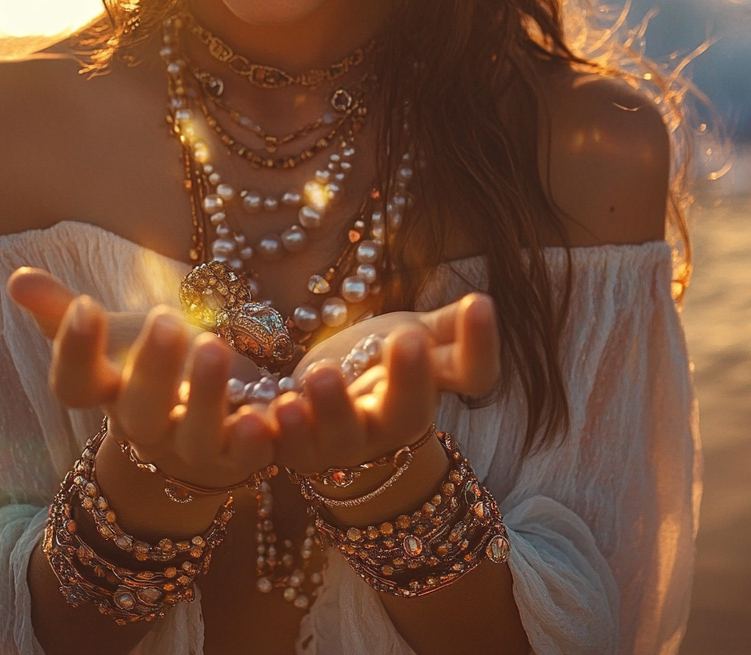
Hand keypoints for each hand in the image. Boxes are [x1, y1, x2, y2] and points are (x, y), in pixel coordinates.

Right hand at [7, 267, 274, 491]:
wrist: (199, 441)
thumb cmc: (152, 374)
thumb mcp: (117, 339)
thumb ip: (68, 313)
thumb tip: (17, 278)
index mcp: (111, 395)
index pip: (75, 386)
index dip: (74, 352)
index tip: (87, 306)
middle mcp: (147, 429)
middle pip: (139, 410)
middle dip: (151, 367)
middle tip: (165, 319)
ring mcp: (193, 451)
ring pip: (197, 436)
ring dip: (207, 395)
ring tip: (215, 345)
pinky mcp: (241, 461)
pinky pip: (251, 455)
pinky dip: (261, 436)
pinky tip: (275, 408)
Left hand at [272, 293, 499, 475]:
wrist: (321, 413)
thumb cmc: (373, 364)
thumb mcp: (410, 337)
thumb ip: (447, 325)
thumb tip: (482, 301)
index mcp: (423, 389)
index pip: (469, 375)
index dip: (478, 345)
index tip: (481, 303)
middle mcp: (386, 425)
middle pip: (406, 414)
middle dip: (408, 379)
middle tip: (408, 338)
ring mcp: (338, 444)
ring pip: (339, 438)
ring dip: (329, 410)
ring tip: (319, 374)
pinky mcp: (288, 449)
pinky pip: (281, 448)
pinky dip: (272, 433)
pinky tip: (268, 410)